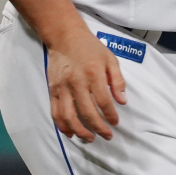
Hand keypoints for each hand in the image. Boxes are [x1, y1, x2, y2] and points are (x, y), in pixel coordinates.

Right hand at [46, 25, 126, 141]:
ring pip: (69, 116)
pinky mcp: (52, 90)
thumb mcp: (110, 59)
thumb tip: (122, 101)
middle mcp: (77, 82)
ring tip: (90, 138)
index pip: (103, 101)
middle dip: (98, 128)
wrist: (64, 36)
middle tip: (107, 135)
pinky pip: (55, 112)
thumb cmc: (90, 47)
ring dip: (80, 131)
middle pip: (87, 112)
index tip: (115, 122)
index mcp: (93, 74)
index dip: (111, 115)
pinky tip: (70, 133)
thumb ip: (117, 80)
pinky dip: (62, 126)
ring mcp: (62, 87)